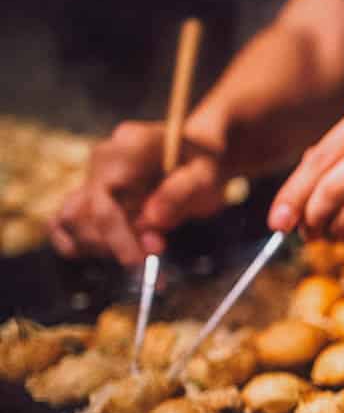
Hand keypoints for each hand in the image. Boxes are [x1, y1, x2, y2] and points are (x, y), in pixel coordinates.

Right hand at [50, 121, 226, 265]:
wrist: (202, 153)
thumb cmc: (207, 163)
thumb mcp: (207, 174)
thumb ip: (180, 192)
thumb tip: (152, 220)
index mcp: (129, 147)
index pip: (105, 202)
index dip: (120, 239)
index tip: (141, 265)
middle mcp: (103, 159)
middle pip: (82, 215)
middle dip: (114, 246)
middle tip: (152, 260)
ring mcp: (94, 175)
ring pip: (69, 221)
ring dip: (100, 247)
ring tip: (139, 256)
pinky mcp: (91, 192)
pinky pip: (66, 222)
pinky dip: (83, 244)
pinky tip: (116, 252)